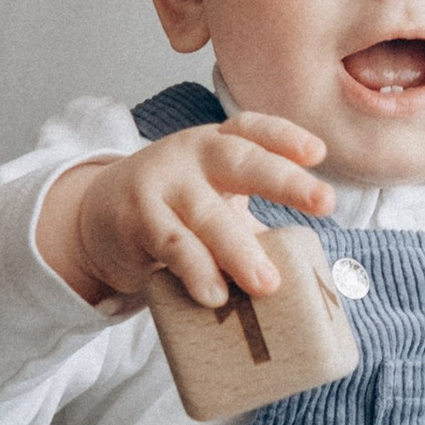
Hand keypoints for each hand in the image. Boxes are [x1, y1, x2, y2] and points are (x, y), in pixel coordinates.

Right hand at [37, 114, 331, 309]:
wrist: (98, 215)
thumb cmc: (174, 210)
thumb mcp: (214, 202)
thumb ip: (253, 229)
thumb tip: (307, 278)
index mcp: (219, 144)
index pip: (253, 129)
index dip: (286, 137)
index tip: (318, 153)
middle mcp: (192, 154)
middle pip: (240, 160)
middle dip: (284, 181)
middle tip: (325, 201)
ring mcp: (162, 183)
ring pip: (206, 213)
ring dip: (238, 249)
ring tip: (266, 284)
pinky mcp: (136, 218)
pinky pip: (171, 245)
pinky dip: (194, 269)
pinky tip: (213, 296)